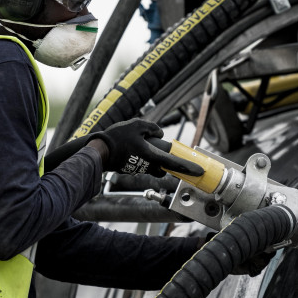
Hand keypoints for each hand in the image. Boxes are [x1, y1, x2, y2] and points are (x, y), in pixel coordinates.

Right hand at [88, 118, 204, 177]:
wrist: (97, 150)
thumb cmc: (116, 139)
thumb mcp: (136, 125)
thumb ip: (152, 128)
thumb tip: (160, 133)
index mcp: (151, 156)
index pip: (174, 163)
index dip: (188, 167)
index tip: (200, 172)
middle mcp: (147, 165)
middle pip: (163, 166)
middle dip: (165, 161)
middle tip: (159, 151)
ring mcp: (139, 168)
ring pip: (152, 164)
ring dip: (150, 155)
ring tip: (136, 142)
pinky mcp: (131, 168)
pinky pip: (141, 162)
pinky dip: (140, 154)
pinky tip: (128, 145)